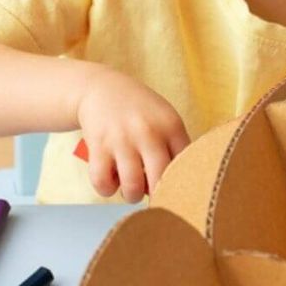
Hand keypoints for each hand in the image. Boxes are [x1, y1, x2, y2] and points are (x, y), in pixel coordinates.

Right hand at [75, 68, 190, 201]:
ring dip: (132, 196)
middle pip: (161, 181)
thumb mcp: (164, 119)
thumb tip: (183, 185)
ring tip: (131, 190)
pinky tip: (110, 182)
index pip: (187, 166)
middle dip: (158, 197)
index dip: (183, 185)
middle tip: (153, 195)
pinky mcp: (99, 146)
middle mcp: (149, 132)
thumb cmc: (138, 112)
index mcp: (171, 126)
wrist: (101, 88)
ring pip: (132, 188)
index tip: (178, 192)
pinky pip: (103, 182)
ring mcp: (122, 139)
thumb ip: (176, 146)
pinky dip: (106, 189)